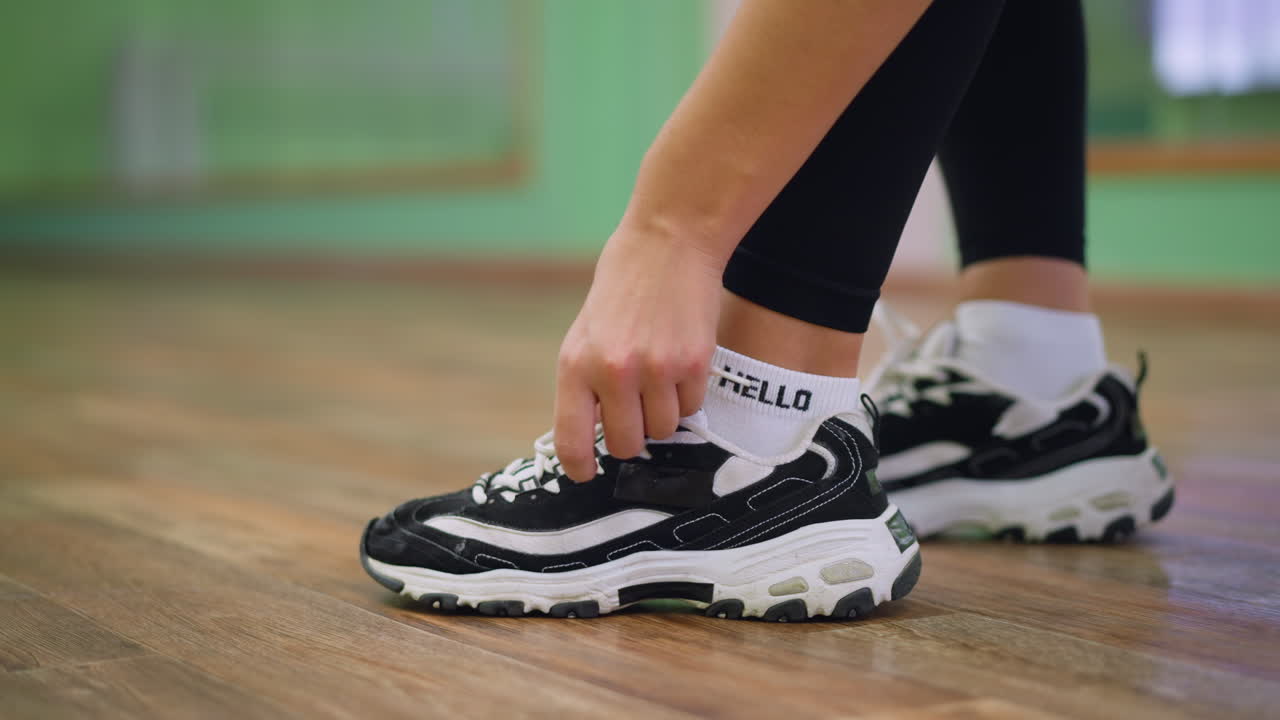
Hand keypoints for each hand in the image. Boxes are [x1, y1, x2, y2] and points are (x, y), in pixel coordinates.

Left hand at [554, 226, 723, 481]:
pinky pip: (692, 408)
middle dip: (631, 435)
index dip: (579, 467)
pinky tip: (679, 362)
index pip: (571, 440)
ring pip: (663, 430)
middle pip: (626, 445)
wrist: (668, 244)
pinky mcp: (693, 365)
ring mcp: (656, 370)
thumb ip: (586, 385)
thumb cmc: (623, 289)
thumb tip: (592, 436)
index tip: (586, 473)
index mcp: (576, 365)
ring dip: (662, 414)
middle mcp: (614, 372)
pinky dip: (686, 395)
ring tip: (657, 376)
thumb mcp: (585, 335)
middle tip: (634, 410)